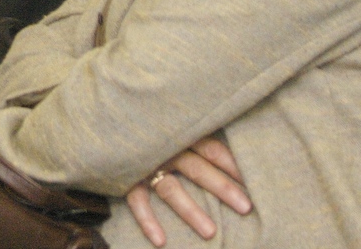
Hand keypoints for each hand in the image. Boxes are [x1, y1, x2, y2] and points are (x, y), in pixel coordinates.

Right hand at [125, 137, 250, 246]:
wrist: (106, 122)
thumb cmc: (148, 126)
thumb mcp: (173, 125)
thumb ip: (196, 135)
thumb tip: (233, 147)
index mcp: (180, 133)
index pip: (212, 149)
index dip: (233, 165)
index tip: (255, 182)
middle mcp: (165, 148)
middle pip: (198, 168)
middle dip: (223, 188)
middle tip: (246, 208)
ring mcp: (145, 163)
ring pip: (171, 189)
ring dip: (191, 211)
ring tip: (211, 233)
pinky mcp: (126, 177)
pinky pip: (137, 201)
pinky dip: (147, 221)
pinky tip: (161, 241)